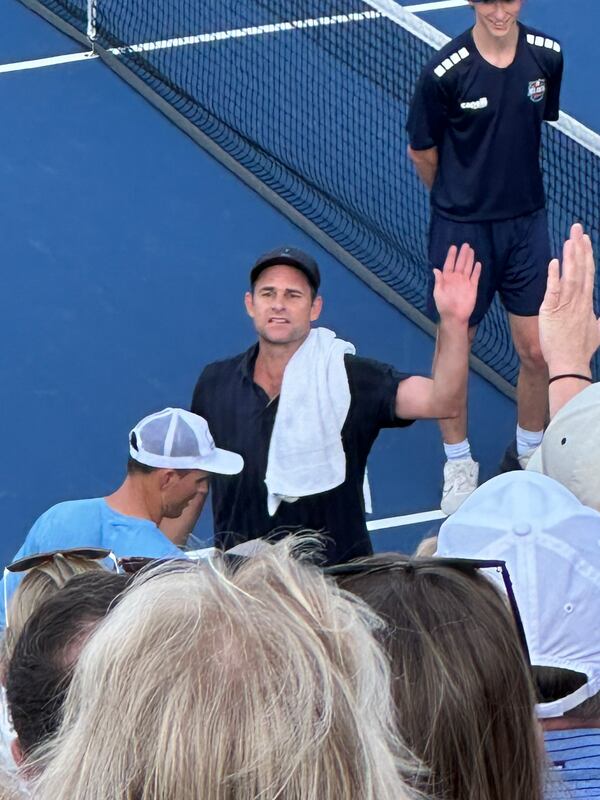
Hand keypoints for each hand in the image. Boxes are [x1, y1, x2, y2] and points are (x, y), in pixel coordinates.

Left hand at [433, 243, 480, 324]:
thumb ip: (438, 281)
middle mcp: (456, 278)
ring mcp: (465, 282)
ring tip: (471, 250)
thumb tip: (435, 269)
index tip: (453, 247)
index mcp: (447, 279)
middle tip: (465, 244)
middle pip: (460, 263)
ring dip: (469, 259)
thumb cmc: (443, 305)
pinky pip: (475, 277)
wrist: (455, 316)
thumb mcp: (438, 293)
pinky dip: (476, 270)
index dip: (451, 256)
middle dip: (462, 254)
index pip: (449, 264)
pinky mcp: (472, 287)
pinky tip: (478, 263)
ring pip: (467, 268)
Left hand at [538, 223, 599, 373]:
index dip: (586, 255)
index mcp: (587, 302)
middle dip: (580, 247)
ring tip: (569, 239)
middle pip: (581, 269)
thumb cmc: (581, 349)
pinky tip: (554, 261)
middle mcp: (579, 300)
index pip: (587, 273)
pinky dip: (554, 276)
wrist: (570, 364)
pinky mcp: (552, 311)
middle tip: (577, 228)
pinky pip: (554, 290)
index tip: (585, 239)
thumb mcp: (598, 330)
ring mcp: (566, 305)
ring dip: (570, 256)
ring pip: (569, 276)